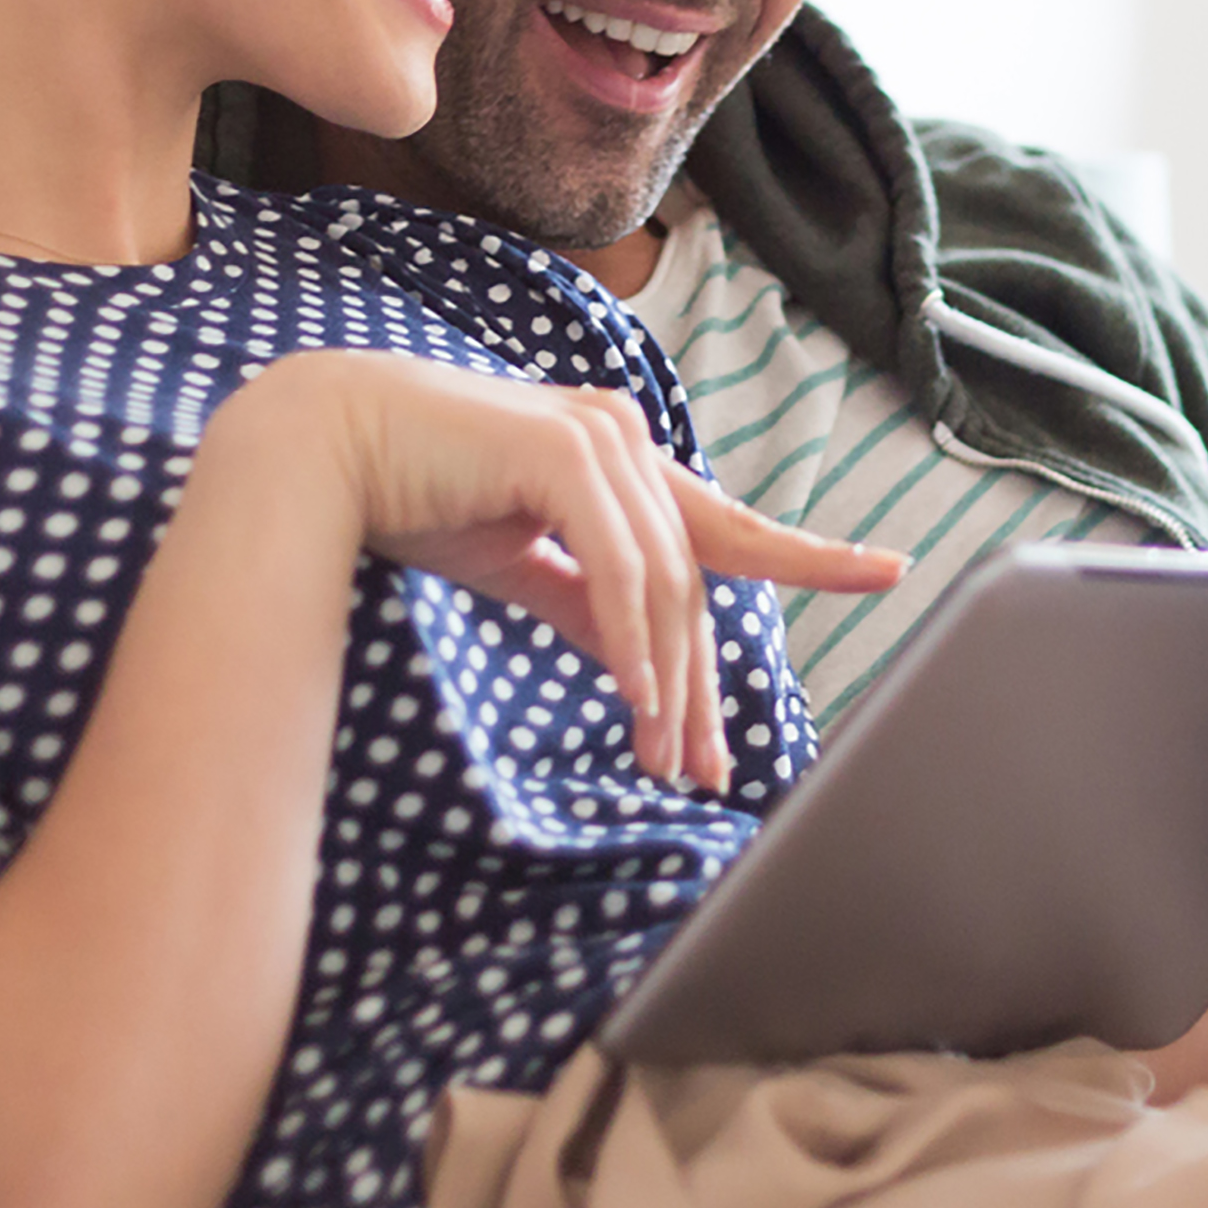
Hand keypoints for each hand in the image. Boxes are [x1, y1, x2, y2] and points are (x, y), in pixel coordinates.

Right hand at [214, 352, 898, 792]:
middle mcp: (623, 439)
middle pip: (694, 581)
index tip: (885, 571)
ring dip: (666, 681)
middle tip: (706, 768)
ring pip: (664, 583)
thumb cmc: (416, 496)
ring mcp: (598, 439)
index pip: (728, 523)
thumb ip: (586, 602)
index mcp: (620, 460)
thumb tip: (642, 666)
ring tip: (666, 757)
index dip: (808, 553)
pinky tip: (637, 699)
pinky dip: (632, 639)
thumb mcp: (521, 564)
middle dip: (701, 683)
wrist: (322, 450)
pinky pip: (617, 568)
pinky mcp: (562, 453)